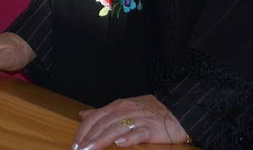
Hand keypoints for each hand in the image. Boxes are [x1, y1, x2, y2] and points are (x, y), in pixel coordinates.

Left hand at [73, 95, 187, 149]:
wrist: (177, 109)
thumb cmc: (149, 111)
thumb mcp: (123, 108)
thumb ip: (103, 113)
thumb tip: (84, 115)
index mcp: (117, 106)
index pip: (95, 117)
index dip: (83, 130)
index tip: (75, 144)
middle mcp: (125, 110)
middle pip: (102, 124)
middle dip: (88, 137)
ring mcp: (138, 119)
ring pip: (116, 128)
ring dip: (101, 139)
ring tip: (91, 149)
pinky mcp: (152, 128)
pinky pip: (138, 133)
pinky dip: (128, 138)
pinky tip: (119, 144)